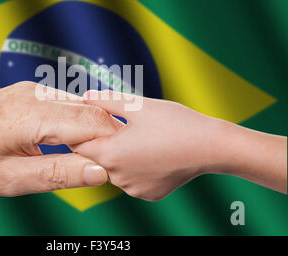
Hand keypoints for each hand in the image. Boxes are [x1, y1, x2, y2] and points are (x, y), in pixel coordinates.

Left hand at [0, 82, 118, 204]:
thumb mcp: (12, 180)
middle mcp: (34, 94)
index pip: (92, 122)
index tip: (119, 164)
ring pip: (78, 105)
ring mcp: (30, 89)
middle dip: (104, 135)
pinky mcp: (27, 91)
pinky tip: (69, 141)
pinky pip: (63, 103)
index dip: (112, 142)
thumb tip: (101, 172)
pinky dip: (75, 121)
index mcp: (30, 115)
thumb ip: (60, 175)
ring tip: (88, 156)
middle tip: (107, 163)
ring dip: (90, 128)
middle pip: (90, 110)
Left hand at [72, 90, 286, 200]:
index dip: (82, 133)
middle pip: (97, 159)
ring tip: (138, 138)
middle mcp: (118, 178)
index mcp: (111, 155)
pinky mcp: (149, 194)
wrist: (211, 147)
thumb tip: (85, 96)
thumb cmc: (174, 123)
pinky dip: (135, 168)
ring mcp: (134, 189)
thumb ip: (107, 101)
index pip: (79, 146)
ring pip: (114, 170)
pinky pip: (132, 180)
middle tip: (119, 127)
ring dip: (119, 156)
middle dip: (103, 143)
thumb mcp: (138, 106)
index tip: (91, 122)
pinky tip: (150, 153)